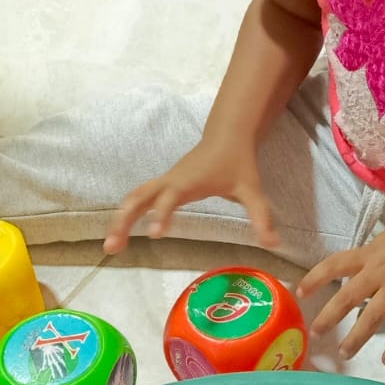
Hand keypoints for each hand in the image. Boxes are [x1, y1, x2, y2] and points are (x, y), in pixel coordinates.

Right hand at [104, 136, 277, 253]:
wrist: (227, 135)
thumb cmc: (238, 162)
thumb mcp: (252, 190)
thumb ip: (261, 217)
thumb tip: (273, 244)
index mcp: (188, 181)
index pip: (170, 198)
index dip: (162, 214)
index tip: (155, 235)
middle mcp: (171, 180)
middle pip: (138, 198)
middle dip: (123, 221)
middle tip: (112, 248)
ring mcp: (165, 181)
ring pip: (134, 198)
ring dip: (120, 219)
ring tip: (111, 247)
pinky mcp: (164, 183)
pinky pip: (139, 197)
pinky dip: (127, 213)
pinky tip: (121, 232)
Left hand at [299, 207, 384, 364]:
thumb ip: (374, 254)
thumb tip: (364, 266)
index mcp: (369, 254)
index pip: (334, 264)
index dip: (315, 278)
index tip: (300, 291)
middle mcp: (378, 272)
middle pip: (346, 296)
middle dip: (329, 317)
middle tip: (316, 333)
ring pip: (371, 316)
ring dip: (356, 337)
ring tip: (344, 354)